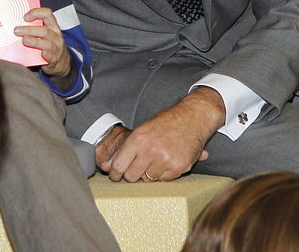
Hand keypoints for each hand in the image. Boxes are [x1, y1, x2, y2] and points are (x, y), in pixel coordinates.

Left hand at [14, 7, 72, 85]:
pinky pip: (51, 57)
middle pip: (45, 31)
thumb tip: (16, 25)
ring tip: (25, 40)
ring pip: (47, 44)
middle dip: (30, 30)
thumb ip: (34, 29)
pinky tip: (42, 53)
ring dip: (35, 41)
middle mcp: (56, 36)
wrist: (61, 62)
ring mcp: (56, 48)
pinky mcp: (55, 60)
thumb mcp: (45, 34)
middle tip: (17, 30)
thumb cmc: (49, 45)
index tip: (25, 17)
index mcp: (53, 27)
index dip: (36, 13)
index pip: (47, 14)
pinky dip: (46, 55)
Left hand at [100, 87, 223, 182]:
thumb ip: (125, 149)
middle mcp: (150, 150)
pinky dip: (165, 174)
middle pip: (131, 177)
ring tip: (156, 161)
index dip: (115, 174)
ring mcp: (164, 160)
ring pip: (148, 180)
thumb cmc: (166, 123)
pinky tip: (168, 161)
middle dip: (133, 175)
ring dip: (150, 173)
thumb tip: (105, 167)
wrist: (193, 117)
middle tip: (138, 169)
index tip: (116, 177)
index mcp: (138, 138)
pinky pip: (164, 180)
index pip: (118, 165)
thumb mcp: (142, 130)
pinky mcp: (178, 167)